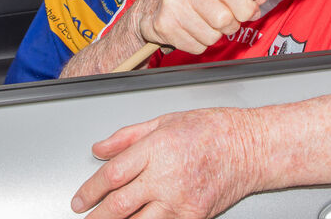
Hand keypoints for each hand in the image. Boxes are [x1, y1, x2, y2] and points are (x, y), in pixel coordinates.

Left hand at [71, 108, 261, 218]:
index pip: (112, 175)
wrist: (250, 148)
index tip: (79, 199)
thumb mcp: (165, 121)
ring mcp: (180, 200)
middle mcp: (166, 176)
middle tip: (85, 218)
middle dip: (96, 216)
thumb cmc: (213, 129)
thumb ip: (128, 137)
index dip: (90, 190)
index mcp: (156, 148)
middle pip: (119, 205)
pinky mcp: (194, 216)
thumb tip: (100, 148)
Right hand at [136, 0, 260, 54]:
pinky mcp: (163, 25)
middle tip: (222, 21)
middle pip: (223, 19)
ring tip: (203, 23)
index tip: (246, 12)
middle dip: (229, 26)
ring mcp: (172, 5)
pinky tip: (190, 30)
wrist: (153, 1)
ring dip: (213, 36)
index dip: (245, 7)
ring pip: (211, 37)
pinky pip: (196, 47)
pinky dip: (198, 44)